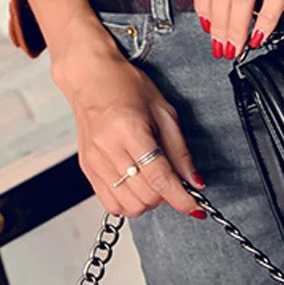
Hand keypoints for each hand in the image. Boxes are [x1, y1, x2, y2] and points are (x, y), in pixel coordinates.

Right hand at [53, 40, 206, 218]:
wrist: (89, 78)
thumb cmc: (125, 87)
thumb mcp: (164, 111)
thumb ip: (179, 150)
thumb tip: (194, 182)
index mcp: (128, 130)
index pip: (159, 177)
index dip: (181, 197)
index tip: (195, 206)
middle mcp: (108, 149)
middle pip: (145, 196)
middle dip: (167, 196)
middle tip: (174, 181)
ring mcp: (94, 162)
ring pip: (129, 206)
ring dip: (149, 202)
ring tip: (155, 181)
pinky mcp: (87, 170)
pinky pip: (111, 204)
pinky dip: (130, 203)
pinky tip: (138, 185)